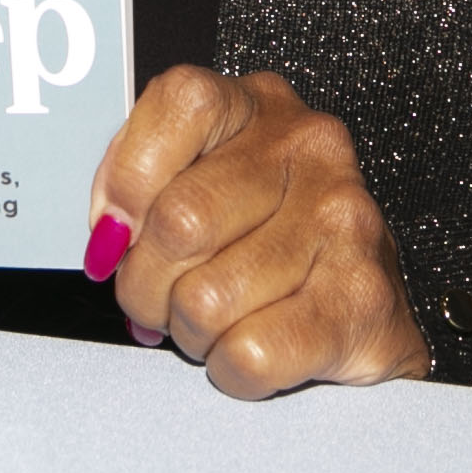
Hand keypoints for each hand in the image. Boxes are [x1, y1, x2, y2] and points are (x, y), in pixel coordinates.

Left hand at [89, 68, 430, 397]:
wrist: (362, 311)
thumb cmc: (262, 240)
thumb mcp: (198, 179)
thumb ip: (140, 180)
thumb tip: (108, 235)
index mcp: (259, 105)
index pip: (182, 102)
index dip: (130, 178)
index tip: (116, 231)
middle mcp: (311, 149)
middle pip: (180, 221)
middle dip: (144, 284)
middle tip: (154, 301)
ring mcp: (344, 221)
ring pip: (207, 300)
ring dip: (189, 333)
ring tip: (210, 325)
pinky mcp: (363, 300)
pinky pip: (250, 353)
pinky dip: (229, 370)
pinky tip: (246, 352)